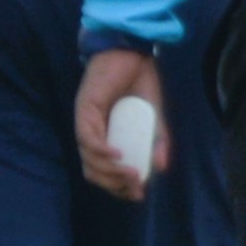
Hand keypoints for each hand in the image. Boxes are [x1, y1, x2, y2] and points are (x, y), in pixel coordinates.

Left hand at [72, 46, 165, 201]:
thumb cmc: (140, 81)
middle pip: (94, 172)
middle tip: (136, 188)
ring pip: (89, 160)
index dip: (119, 187)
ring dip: (110, 172)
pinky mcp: (84, 111)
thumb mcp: (155, 117)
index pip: (105, 172)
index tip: (139, 193)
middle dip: (115, 185)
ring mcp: (86, 123)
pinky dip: (102, 152)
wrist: (133, 53)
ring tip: (132, 174)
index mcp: (107, 137)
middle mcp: (92, 134)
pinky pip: (88, 139)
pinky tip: (118, 155)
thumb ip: (157, 141)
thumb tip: (162, 167)